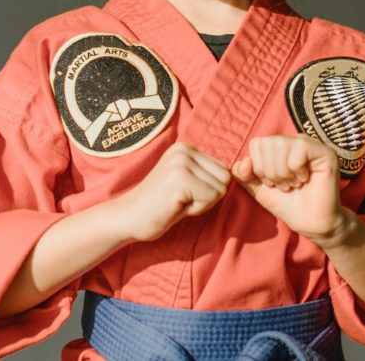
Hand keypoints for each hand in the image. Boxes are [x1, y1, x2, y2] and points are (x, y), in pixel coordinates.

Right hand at [111, 142, 230, 242]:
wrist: (128, 217)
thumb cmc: (159, 205)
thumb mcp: (184, 180)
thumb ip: (205, 174)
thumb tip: (237, 172)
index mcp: (186, 148)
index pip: (223, 171)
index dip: (208, 190)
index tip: (183, 194)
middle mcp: (184, 150)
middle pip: (225, 179)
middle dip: (208, 196)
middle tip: (181, 200)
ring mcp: (181, 163)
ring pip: (220, 190)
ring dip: (201, 203)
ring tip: (177, 202)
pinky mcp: (180, 180)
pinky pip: (210, 198)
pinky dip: (196, 209)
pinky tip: (175, 207)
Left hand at [231, 134, 345, 244]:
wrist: (310, 224)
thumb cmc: (287, 204)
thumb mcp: (258, 189)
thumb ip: (245, 175)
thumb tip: (243, 162)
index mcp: (279, 146)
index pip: (256, 143)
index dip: (259, 167)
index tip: (271, 183)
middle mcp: (294, 141)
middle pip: (268, 143)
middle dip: (271, 172)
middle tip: (284, 186)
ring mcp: (311, 144)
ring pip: (282, 144)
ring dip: (283, 172)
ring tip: (293, 184)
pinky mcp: (325, 152)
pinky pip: (299, 148)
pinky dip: (297, 169)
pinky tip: (304, 179)